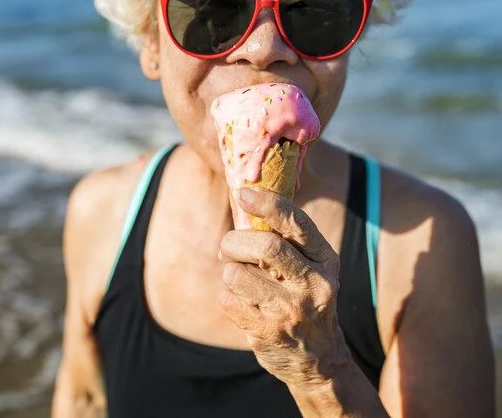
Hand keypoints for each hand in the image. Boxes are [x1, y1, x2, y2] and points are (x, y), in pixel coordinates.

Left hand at [218, 187, 349, 390]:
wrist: (319, 360)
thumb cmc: (304, 298)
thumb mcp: (310, 268)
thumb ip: (285, 240)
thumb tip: (244, 201)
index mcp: (325, 260)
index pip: (297, 223)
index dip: (268, 204)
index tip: (243, 192)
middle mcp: (314, 284)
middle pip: (264, 246)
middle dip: (234, 242)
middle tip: (228, 248)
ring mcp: (292, 310)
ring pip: (237, 274)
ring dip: (229, 273)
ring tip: (241, 281)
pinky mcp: (268, 331)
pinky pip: (227, 299)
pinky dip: (227, 296)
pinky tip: (244, 305)